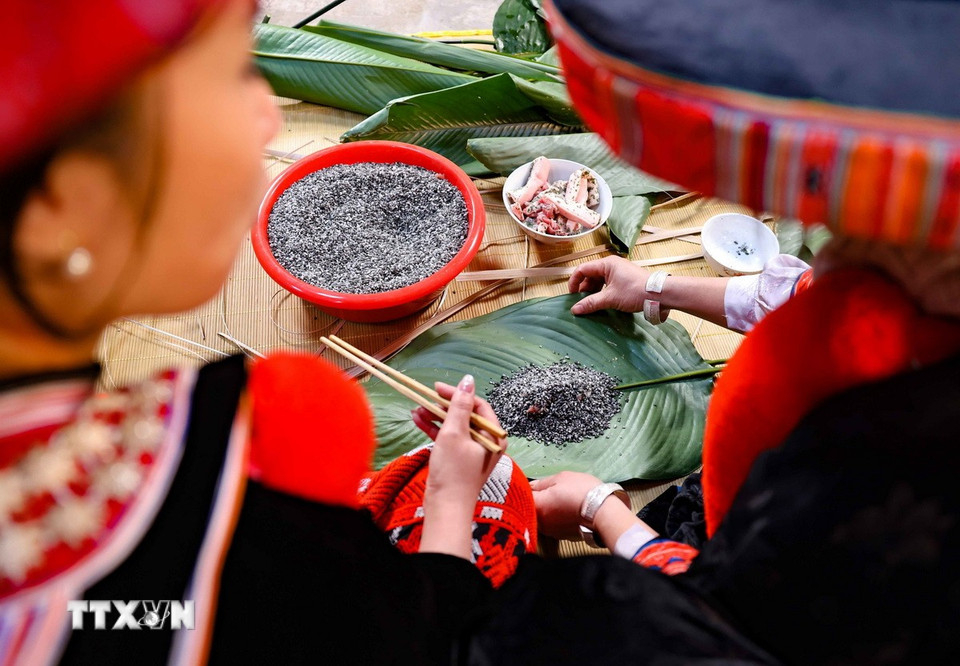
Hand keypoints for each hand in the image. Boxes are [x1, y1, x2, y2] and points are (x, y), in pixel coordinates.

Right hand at [413, 375, 505, 506]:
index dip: (458, 394)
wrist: (446, 507)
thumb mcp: (454, 433)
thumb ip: (460, 405)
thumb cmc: (453, 470)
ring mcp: (473, 452)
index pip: (478, 406)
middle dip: (444, 405)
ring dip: (436, 416)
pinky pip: (448, 438)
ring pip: (454, 426)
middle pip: (466, 415)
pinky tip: (418, 419)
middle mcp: (487, 442)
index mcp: (493, 436)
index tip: (437, 388)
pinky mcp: (459, 459)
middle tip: (425, 397)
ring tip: (416, 408)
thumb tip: (468, 380)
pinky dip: (434, 429)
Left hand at [529, 471, 601, 539]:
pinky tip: (563, 509)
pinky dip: (554, 517)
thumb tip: (531, 486)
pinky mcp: (561, 536)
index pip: (520, 497)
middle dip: (533, 500)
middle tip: (543, 489)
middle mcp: (540, 522)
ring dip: (544, 509)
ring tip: (556, 499)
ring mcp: (550, 531)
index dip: (523, 489)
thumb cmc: (582, 491)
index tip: (528, 484)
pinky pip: (551, 524)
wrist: (603, 512)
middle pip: (528, 510)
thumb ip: (541, 483)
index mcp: (537, 506)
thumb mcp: (560, 478)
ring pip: (540, 518)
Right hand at [567, 256, 652, 314]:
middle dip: (584, 289)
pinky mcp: (625, 279)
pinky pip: (608, 284)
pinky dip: (603, 293)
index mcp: (607, 264)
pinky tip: (602, 303)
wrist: (659, 294)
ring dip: (593, 292)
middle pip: (590, 275)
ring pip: (599, 281)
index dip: (574, 282)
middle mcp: (612, 265)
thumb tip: (575, 310)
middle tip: (581, 303)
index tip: (571, 295)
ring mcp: (619, 272)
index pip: (583, 269)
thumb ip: (591, 303)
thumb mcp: (610, 298)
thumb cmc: (635, 292)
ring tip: (591, 304)